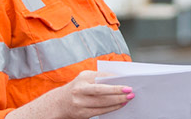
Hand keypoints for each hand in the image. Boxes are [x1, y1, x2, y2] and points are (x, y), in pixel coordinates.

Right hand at [13, 70, 133, 118]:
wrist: (59, 102)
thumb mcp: (85, 79)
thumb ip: (99, 78)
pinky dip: (112, 108)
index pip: (102, 77)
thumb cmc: (78, 88)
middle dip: (118, 92)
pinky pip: (100, 111)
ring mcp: (80, 102)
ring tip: (128, 99)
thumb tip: (119, 80)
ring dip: (118, 101)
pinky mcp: (82, 113)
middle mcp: (80, 89)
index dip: (115, 81)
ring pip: (103, 102)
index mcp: (83, 77)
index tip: (128, 82)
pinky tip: (120, 105)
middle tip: (131, 91)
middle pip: (102, 91)